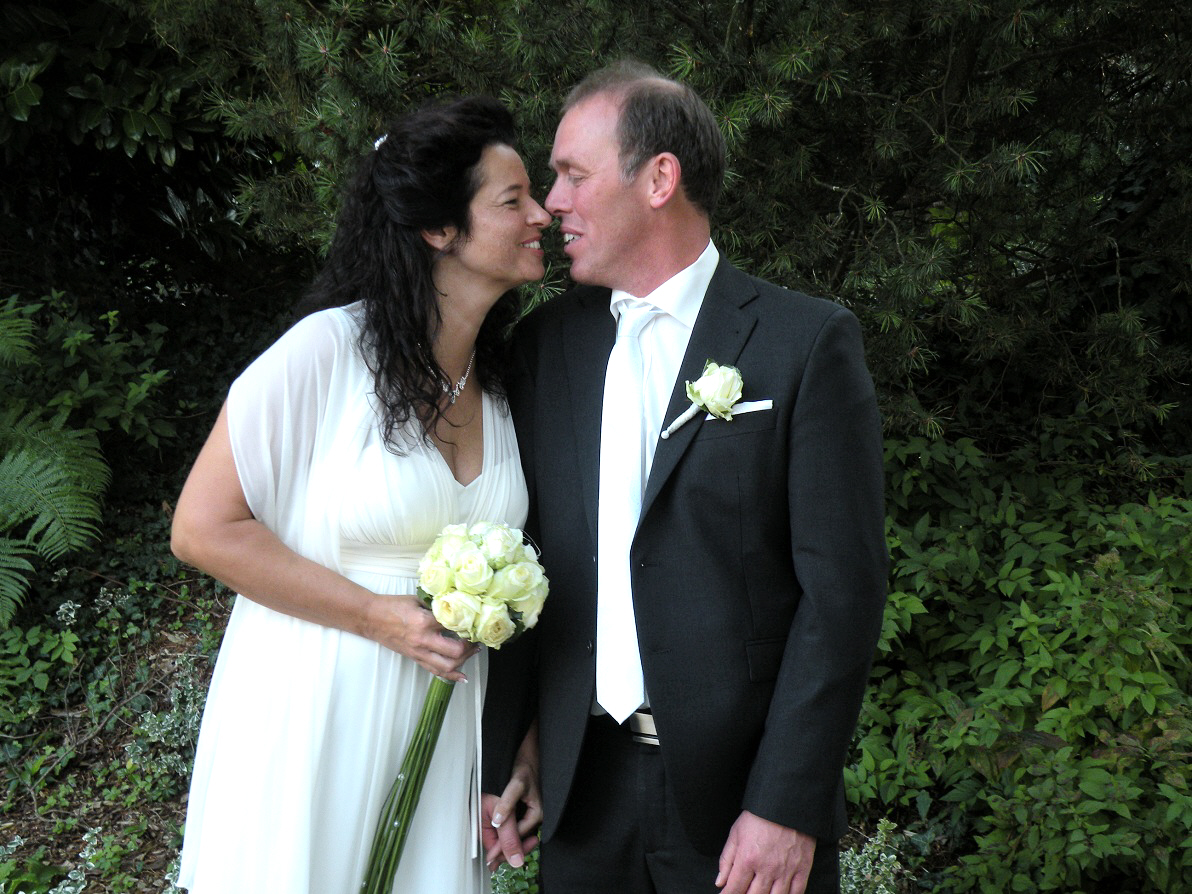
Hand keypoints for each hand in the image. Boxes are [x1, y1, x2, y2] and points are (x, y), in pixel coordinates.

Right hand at [364, 594, 477, 681]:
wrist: (371, 618)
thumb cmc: (393, 605)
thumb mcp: (417, 600)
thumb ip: (436, 605)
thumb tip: (455, 607)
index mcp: (424, 621)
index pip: (454, 625)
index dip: (467, 625)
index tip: (475, 623)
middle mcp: (423, 640)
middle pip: (455, 651)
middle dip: (470, 647)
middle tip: (477, 640)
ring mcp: (418, 652)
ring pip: (446, 666)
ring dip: (463, 661)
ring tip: (472, 653)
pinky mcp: (415, 658)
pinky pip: (435, 670)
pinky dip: (450, 675)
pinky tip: (461, 676)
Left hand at [481, 721, 541, 870]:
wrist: (530, 752)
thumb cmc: (525, 766)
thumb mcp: (516, 784)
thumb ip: (507, 804)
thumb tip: (498, 822)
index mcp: (537, 814)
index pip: (517, 836)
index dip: (503, 848)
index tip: (490, 858)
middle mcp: (535, 816)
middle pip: (519, 840)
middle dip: (505, 851)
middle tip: (491, 863)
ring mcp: (530, 814)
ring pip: (517, 835)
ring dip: (505, 844)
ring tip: (493, 856)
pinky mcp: (525, 810)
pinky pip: (516, 827)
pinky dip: (507, 834)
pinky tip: (498, 838)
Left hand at [716, 811, 815, 893]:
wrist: (786, 803)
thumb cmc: (760, 816)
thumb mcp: (736, 834)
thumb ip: (726, 860)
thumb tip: (720, 882)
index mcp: (748, 859)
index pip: (735, 888)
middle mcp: (767, 868)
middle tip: (743, 892)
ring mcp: (786, 870)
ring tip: (760, 892)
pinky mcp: (802, 868)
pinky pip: (796, 892)